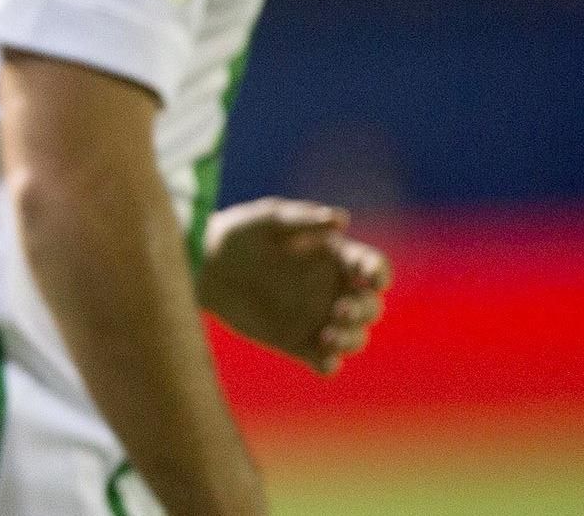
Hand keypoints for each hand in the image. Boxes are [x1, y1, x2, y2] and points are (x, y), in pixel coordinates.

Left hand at [198, 198, 391, 372]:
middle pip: (370, 306)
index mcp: (335, 258)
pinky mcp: (297, 343)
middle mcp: (334, 290)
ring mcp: (318, 318)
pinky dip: (330, 365)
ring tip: (329, 336)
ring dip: (351, 340)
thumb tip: (341, 219)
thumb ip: (302, 219)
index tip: (372, 279)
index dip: (379, 273)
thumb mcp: (267, 220)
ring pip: (354, 337)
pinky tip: (325, 363)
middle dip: (364, 310)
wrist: (204, 265)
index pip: (372, 266)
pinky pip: (324, 361)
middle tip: (341, 310)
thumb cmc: (239, 234)